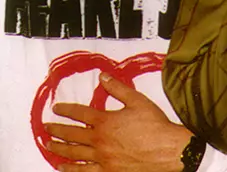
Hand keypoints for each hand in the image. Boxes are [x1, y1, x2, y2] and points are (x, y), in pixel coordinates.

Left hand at [45, 72, 190, 171]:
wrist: (167, 150)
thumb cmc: (155, 125)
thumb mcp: (138, 101)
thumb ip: (118, 88)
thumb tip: (103, 76)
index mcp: (105, 121)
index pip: (80, 113)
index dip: (66, 110)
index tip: (57, 108)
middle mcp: (99, 140)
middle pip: (71, 135)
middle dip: (56, 130)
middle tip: (46, 127)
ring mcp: (101, 158)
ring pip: (73, 153)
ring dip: (58, 149)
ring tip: (48, 145)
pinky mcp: (107, 171)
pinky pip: (83, 171)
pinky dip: (70, 169)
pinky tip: (63, 167)